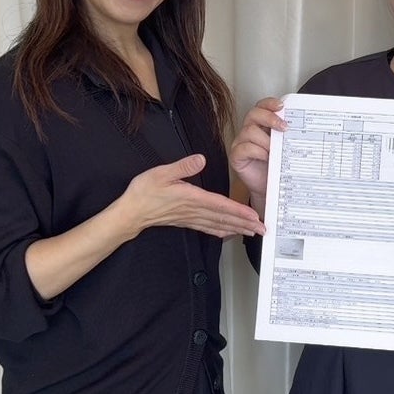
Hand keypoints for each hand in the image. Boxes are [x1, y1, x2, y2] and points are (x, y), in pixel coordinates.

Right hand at [118, 154, 264, 238]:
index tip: (253, 215)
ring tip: (253, 232)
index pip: (220, 205)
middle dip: (245, 223)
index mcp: (191, 198)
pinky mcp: (186, 221)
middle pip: (225, 218)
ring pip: (219, 224)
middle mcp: (194, 210)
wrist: (130, 212)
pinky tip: (229, 233)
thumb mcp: (161, 173)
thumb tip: (200, 159)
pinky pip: (208, 228)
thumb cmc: (144, 192)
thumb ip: (182, 166)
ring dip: (238, 229)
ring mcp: (191, 218)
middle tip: (263, 228)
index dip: (238, 211)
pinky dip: (222, 231)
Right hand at [228, 97, 285, 216]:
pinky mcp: (236, 156)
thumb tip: (304, 127)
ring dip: (266, 139)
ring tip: (275, 150)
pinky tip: (266, 157)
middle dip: (269, 117)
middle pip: (254, 114)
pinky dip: (257, 151)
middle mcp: (250, 131)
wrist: (269, 187)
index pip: (262, 107)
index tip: (282, 106)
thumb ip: (288, 136)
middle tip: (284, 127)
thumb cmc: (276, 167)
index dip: (270, 103)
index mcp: (262, 125)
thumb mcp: (285, 148)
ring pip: (249, 131)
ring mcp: (241, 143)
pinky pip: (243, 148)